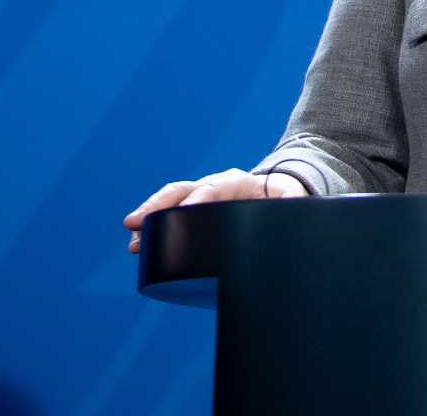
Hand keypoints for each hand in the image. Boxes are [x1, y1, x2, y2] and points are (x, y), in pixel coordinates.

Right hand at [123, 167, 306, 253]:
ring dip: (149, 220)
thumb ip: (293, 205)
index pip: (213, 188)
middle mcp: (214, 185)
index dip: (197, 201)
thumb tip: (292, 215)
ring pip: (171, 203)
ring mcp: (202, 196)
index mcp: (237, 182)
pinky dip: (154, 228)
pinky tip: (140, 245)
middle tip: (135, 223)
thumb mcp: (294, 200)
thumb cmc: (286, 199)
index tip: (182, 214)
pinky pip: (171, 215)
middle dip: (158, 206)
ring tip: (133, 242)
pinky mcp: (197, 210)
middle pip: (182, 191)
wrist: (280, 191)